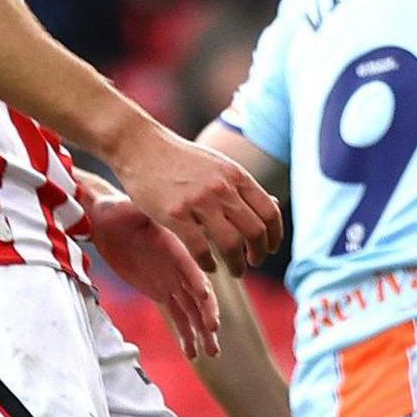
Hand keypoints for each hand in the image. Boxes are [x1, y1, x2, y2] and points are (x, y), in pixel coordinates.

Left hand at [83, 194, 220, 358]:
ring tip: (212, 352)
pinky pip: (178, 317)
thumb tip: (130, 206)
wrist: (110, 219)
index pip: (189, 264)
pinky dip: (186, 334)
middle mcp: (179, 264)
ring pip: (192, 310)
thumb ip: (133, 212)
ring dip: (202, 331)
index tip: (205, 298)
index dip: (198, 281)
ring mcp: (173, 280)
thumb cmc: (117, 210)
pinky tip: (192, 354)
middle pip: (198, 292)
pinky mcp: (163, 291)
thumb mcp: (125, 208)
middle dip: (207, 312)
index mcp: (174, 244)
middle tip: (213, 330)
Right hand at [103, 123, 282, 272]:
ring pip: (231, 244)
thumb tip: (273, 206)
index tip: (270, 248)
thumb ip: (242, 187)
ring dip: (237, 264)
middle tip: (254, 262)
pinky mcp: (175, 214)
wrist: (141, 146)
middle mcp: (222, 188)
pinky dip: (209, 263)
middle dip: (259, 253)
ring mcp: (199, 201)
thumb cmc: (181, 158)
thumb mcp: (219, 165)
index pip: (269, 212)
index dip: (275, 236)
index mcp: (236, 176)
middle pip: (255, 232)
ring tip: (236, 271)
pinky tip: (209, 266)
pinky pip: (200, 249)